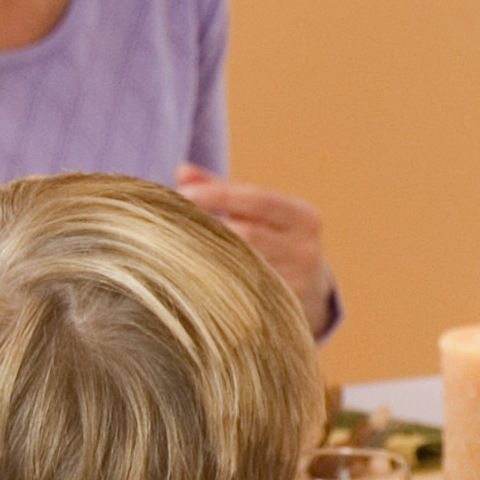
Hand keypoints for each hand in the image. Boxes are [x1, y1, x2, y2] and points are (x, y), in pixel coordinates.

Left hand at [178, 167, 331, 325]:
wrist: (311, 289)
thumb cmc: (273, 239)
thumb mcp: (260, 212)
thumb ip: (222, 189)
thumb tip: (182, 170)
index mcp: (304, 217)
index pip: (258, 199)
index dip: (218, 195)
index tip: (182, 193)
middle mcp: (306, 249)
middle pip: (248, 235)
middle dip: (206, 227)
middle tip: (168, 223)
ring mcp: (298, 283)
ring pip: (241, 266)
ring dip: (204, 255)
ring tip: (171, 248)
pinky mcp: (283, 309)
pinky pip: (240, 293)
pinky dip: (213, 282)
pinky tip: (189, 276)